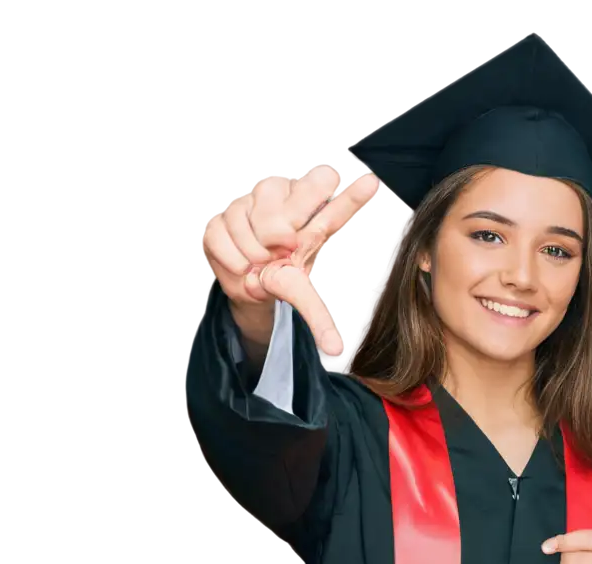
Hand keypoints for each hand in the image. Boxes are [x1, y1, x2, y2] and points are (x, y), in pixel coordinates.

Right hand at [196, 162, 396, 359]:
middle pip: (278, 190)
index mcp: (311, 223)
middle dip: (277, 220)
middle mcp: (281, 202)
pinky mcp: (218, 218)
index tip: (373, 182)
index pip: (335, 207)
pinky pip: (220, 232)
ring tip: (257, 265)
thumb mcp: (304, 297)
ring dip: (250, 249)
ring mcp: (247, 206)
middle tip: (283, 245)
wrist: (247, 284)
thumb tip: (336, 352)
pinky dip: (230, 255)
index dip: (352, 196)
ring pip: (244, 214)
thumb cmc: (282, 280)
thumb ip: (319, 319)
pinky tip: (239, 264)